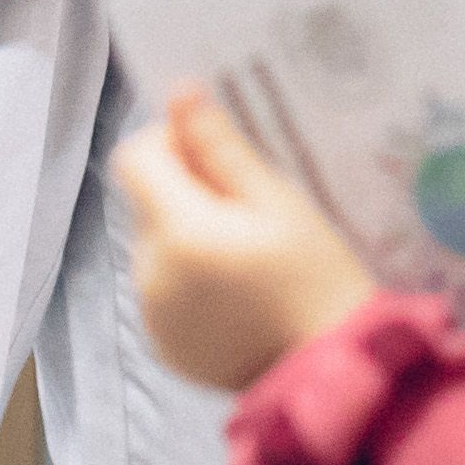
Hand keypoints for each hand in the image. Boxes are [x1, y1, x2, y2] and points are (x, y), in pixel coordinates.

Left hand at [112, 85, 385, 392]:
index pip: (134, 158)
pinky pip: (162, 290)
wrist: (331, 372)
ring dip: (186, 237)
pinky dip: (188, 281)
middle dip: (185, 193)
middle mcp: (148, 273)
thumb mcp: (277, 201)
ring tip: (247, 257)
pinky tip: (237, 294)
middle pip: (145, 202)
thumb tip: (179, 93)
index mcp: (175, 231)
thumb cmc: (315, 277)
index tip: (215, 156)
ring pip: (154, 245)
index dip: (168, 143)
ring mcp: (152, 315)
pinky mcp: (163, 346)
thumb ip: (220, 148)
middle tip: (248, 210)